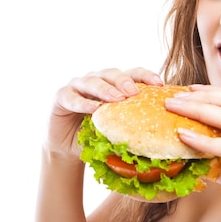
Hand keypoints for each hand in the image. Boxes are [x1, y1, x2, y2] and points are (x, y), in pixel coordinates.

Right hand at [45, 67, 162, 158]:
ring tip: (116, 99)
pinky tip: (92, 109)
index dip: (145, 76)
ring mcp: (78, 86)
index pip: (132, 74)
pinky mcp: (61, 96)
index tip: (159, 84)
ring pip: (92, 81)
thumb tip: (159, 139)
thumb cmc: (97, 137)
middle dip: (124, 81)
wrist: (68, 147)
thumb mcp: (117, 132)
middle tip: (134, 92)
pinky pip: (72, 97)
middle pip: (112, 74)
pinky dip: (82, 102)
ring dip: (105, 89)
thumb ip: (133, 130)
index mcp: (114, 85)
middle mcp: (97, 80)